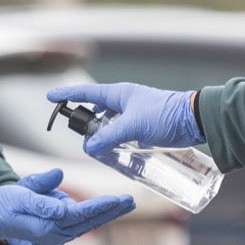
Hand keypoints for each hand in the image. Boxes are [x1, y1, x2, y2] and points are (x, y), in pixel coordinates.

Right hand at [0, 169, 133, 244]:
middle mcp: (55, 235)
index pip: (79, 215)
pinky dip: (97, 218)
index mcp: (47, 224)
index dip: (99, 207)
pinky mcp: (59, 234)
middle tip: (130, 200)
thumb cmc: (7, 203)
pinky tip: (111, 210)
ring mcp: (58, 237)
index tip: (116, 200)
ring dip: (109, 214)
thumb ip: (41, 191)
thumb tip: (61, 189)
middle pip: (89, 221)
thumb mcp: (20, 192)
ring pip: (88, 225)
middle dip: (111, 211)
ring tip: (126, 203)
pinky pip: (81, 227)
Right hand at [46, 82, 201, 156]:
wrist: (194, 120)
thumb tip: (89, 147)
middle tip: (79, 133)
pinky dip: (115, 142)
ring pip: (109, 124)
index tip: (50, 96)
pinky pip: (122, 133)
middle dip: (86, 121)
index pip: (86, 92)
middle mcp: (124, 102)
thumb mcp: (133, 126)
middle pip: (96, 110)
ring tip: (97, 148)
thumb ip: (109, 136)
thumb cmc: (165, 115)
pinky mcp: (144, 127)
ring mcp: (134, 114)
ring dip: (102, 135)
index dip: (67, 95)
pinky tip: (115, 152)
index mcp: (118, 94)